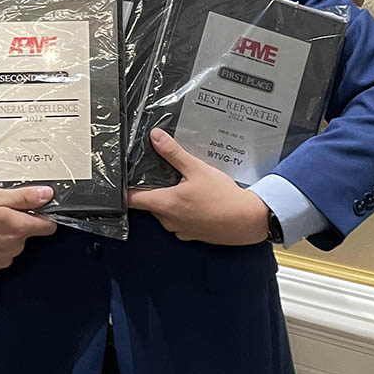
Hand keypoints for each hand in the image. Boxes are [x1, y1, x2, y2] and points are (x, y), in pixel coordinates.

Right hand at [0, 186, 57, 274]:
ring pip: (11, 245)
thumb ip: (24, 197)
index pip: (48, 226)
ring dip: (2, 235)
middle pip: (26, 233)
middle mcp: (13, 248)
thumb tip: (46, 195)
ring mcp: (1, 260)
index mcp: (18, 228)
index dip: (42, 214)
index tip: (34, 209)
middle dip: (16, 223)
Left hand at [126, 129, 270, 244]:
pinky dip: (182, 211)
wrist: (248, 221)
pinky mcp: (191, 235)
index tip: (125, 178)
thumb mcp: (197, 169)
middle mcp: (168, 221)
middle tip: (161, 173)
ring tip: (182, 184)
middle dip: (152, 189)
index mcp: (164, 204)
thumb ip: (173, 153)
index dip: (125, 188)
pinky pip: (178, 221)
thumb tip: (155, 137)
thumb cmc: (222, 197)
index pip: (132, 199)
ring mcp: (179, 230)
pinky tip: (195, 199)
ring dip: (169, 200)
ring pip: (164, 213)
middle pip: (148, 204)